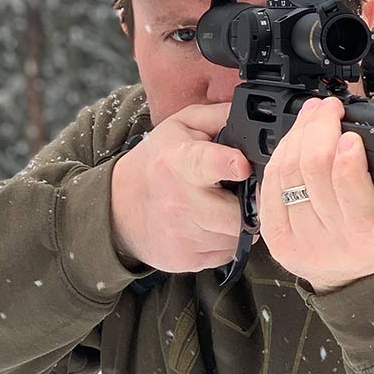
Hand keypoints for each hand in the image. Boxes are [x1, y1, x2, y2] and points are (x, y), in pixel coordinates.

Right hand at [109, 102, 251, 272]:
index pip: (205, 163)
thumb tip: (254, 114)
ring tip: (226, 205)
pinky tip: (213, 224)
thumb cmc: (157, 161)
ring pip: (236, 236)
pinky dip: (227, 240)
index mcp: (180, 161)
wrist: (118, 207)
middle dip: (250, 203)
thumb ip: (219, 116)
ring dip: (240, 222)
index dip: (228, 163)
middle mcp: (180, 201)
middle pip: (236, 213)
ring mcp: (182, 234)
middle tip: (248, 192)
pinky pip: (227, 253)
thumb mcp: (181, 126)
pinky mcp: (185, 259)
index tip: (242, 166)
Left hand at [258, 96, 373, 293]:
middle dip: (318, 128)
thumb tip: (358, 129)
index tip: (349, 132)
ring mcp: (300, 240)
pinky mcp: (276, 238)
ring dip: (298, 134)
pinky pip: (270, 186)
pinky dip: (280, 156)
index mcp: (369, 231)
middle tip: (328, 109)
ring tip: (312, 116)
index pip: (347, 183)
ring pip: (287, 172)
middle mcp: (332, 240)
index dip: (344, 152)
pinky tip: (293, 140)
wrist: (352, 275)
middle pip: (312, 169)